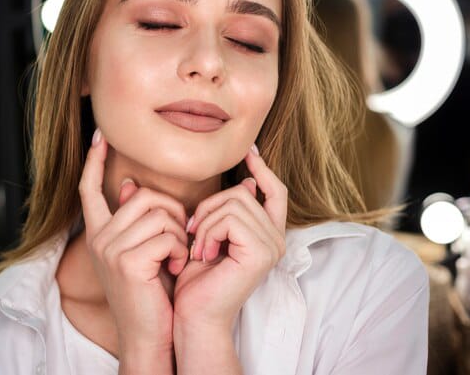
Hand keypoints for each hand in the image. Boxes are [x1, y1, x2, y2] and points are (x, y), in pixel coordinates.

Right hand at [78, 128, 189, 366]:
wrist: (149, 335)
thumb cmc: (152, 291)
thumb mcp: (143, 250)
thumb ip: (135, 219)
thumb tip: (127, 185)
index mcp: (98, 234)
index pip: (88, 188)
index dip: (93, 161)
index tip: (100, 135)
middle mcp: (98, 238)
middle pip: (141, 195)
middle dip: (171, 211)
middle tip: (180, 238)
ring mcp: (109, 249)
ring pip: (158, 212)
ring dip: (179, 233)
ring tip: (179, 256)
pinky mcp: (127, 262)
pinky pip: (167, 235)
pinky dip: (181, 249)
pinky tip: (178, 267)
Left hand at [172, 146, 287, 331]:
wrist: (192, 315)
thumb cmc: (195, 278)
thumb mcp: (209, 233)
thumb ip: (226, 210)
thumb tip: (247, 181)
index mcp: (267, 234)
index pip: (275, 191)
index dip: (263, 169)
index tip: (248, 153)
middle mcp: (276, 239)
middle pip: (244, 192)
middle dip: (210, 206)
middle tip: (193, 232)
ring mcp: (272, 246)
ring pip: (234, 202)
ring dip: (205, 221)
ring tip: (197, 247)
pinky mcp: (261, 252)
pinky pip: (230, 218)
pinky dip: (208, 231)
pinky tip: (203, 255)